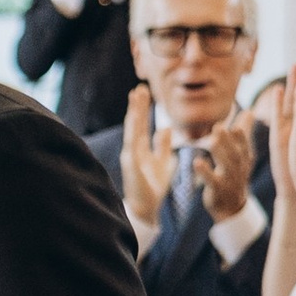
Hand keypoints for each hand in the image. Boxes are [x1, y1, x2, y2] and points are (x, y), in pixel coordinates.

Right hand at [118, 84, 175, 230]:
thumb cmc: (153, 188)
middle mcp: (133, 150)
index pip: (141, 124)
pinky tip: (134, 119)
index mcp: (140, 149)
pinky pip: (132, 144)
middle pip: (135, 123)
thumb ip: (163, 146)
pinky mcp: (130, 165)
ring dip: (134, 113)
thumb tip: (165, 128)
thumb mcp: (163, 163)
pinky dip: (133, 131)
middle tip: (139, 87)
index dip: (142, 108)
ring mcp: (130, 157)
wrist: (147, 209)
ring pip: (132, 130)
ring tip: (135, 97)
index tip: (143, 91)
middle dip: (137, 106)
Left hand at [193, 105, 254, 224]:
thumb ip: (243, 133)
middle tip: (218, 126)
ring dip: (219, 153)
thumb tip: (248, 111)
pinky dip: (205, 172)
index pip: (245, 146)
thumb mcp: (241, 155)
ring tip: (210, 141)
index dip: (242, 136)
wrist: (232, 207)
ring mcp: (229, 181)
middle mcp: (239, 169)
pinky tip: (197, 162)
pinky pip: (212, 182)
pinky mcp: (218, 190)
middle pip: (235, 154)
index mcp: (244, 160)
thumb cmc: (235, 175)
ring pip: (226, 167)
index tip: (239, 121)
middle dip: (228, 141)